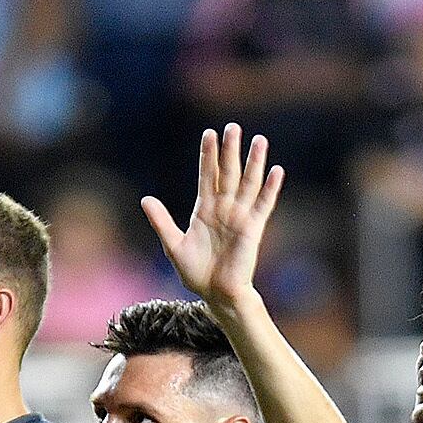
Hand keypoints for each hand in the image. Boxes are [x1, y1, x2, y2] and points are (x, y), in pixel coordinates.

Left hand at [142, 124, 283, 311]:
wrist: (216, 295)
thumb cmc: (195, 273)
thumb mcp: (173, 245)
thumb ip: (161, 221)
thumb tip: (146, 199)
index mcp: (204, 210)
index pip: (208, 175)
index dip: (208, 155)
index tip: (209, 133)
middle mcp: (224, 209)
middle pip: (229, 173)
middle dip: (231, 150)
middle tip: (233, 127)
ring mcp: (240, 217)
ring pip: (248, 184)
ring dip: (254, 162)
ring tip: (259, 140)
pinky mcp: (253, 229)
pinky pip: (263, 205)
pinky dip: (270, 188)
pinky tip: (276, 171)